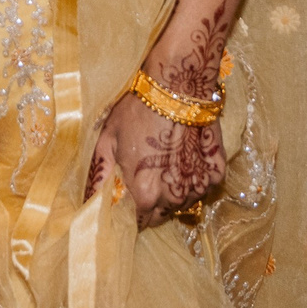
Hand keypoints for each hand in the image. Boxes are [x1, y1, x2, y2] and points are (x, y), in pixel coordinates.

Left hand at [84, 87, 224, 227]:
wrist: (178, 84)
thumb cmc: (138, 109)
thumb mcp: (108, 139)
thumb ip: (99, 175)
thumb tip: (89, 202)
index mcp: (145, 194)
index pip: (139, 223)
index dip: (133, 212)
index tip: (132, 196)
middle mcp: (174, 197)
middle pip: (162, 215)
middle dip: (154, 203)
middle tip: (149, 177)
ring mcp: (199, 185)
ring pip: (184, 203)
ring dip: (176, 191)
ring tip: (169, 163)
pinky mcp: (217, 172)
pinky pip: (203, 186)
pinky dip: (196, 178)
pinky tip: (187, 156)